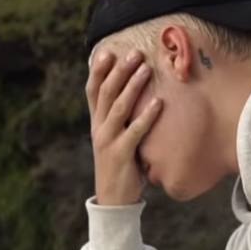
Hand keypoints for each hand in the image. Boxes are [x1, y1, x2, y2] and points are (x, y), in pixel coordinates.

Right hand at [85, 49, 161, 205]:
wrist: (113, 199)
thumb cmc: (120, 164)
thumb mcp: (114, 138)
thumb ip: (119, 118)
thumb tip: (133, 93)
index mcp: (96, 122)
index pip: (92, 90)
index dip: (99, 70)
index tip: (109, 51)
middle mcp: (99, 128)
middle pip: (106, 92)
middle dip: (120, 70)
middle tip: (135, 53)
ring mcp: (108, 141)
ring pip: (118, 107)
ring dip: (132, 86)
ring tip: (145, 68)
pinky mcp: (122, 154)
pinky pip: (135, 131)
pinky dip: (146, 116)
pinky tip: (158, 103)